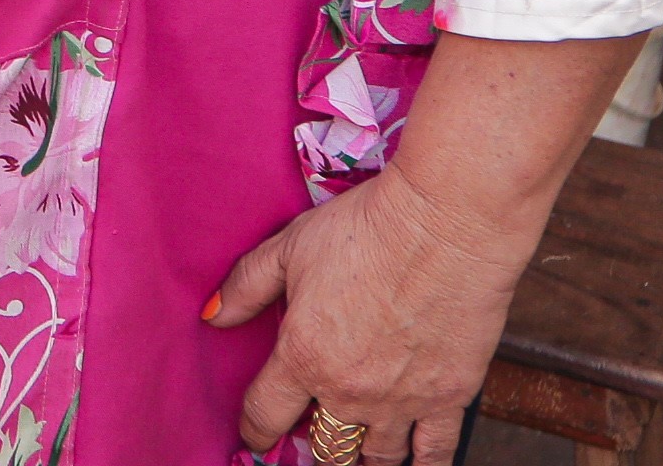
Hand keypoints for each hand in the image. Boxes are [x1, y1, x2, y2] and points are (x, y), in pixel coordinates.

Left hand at [208, 162, 535, 462]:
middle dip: (317, 439)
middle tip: (319, 423)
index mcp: (304, 356)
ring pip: (376, 456)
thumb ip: (247, 286)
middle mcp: (349, 390)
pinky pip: (435, 455)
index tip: (256, 432)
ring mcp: (401, 400)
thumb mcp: (291, 246)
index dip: (255, 429)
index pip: (265, 416)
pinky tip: (412, 456)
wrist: (445, 220)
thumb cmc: (368, 226)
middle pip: (325, 445)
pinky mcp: (449, 396)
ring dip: (363, 452)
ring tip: (361, 441)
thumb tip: (212, 316)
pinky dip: (422, 462)